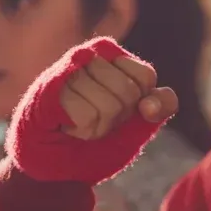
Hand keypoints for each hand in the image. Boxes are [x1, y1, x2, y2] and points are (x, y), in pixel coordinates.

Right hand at [59, 49, 178, 140]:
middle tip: (95, 117)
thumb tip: (150, 106)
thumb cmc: (96, 132)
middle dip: (117, 116)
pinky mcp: (49, 90)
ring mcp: (67, 68)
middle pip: (129, 92)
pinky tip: (67, 125)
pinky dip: (83, 131)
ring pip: (110, 107)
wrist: (51, 158)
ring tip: (79, 121)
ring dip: (99, 127)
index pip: (146, 77)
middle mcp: (89, 52)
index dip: (137, 103)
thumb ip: (160, 105)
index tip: (118, 108)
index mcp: (112, 52)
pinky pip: (88, 117)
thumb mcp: (139, 120)